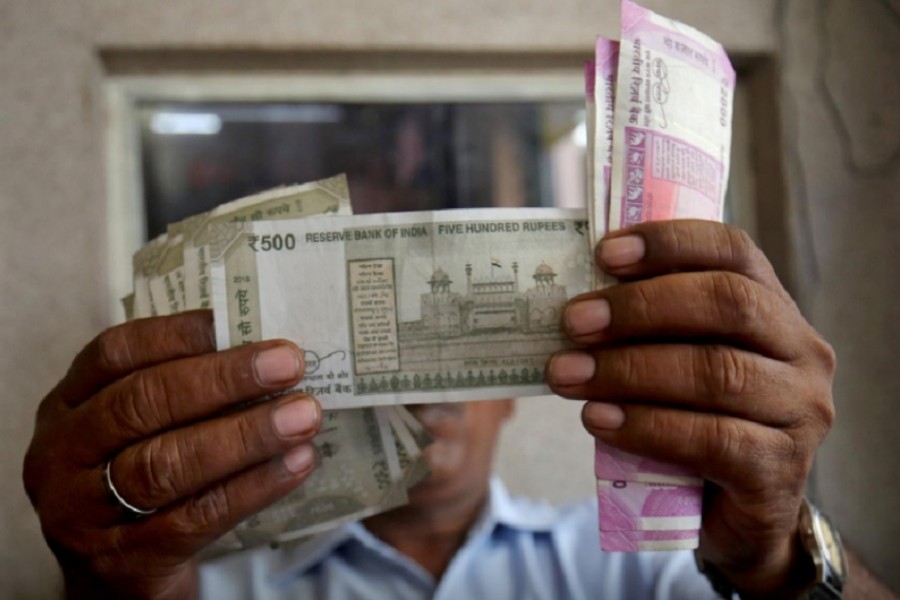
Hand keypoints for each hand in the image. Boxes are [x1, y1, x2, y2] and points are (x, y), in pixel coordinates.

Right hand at [22, 311, 321, 598]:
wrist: (111, 577)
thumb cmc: (137, 476)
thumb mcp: (133, 429)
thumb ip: (179, 388)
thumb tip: (265, 349)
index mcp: (68, 404)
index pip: (116, 353)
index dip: (180, 334)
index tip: (243, 321)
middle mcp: (63, 453)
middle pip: (142, 404)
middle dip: (223, 380)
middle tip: (289, 364)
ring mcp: (84, 511)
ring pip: (166, 464)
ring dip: (246, 435)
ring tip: (303, 415)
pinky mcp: (124, 558)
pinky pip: (197, 517)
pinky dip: (253, 487)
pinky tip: (297, 463)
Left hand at [546, 220, 835, 598]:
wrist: (733, 511)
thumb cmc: (694, 418)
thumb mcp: (676, 360)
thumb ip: (648, 328)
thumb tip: (572, 302)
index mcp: (774, 308)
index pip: (733, 251)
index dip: (669, 243)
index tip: (604, 253)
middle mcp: (801, 351)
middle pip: (727, 304)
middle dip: (640, 307)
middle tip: (573, 321)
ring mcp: (800, 412)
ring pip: (715, 373)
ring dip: (628, 369)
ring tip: (566, 375)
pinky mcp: (781, 470)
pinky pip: (710, 439)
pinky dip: (644, 426)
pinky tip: (598, 419)